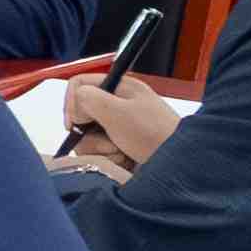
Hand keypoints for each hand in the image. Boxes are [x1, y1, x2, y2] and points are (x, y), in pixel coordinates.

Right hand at [57, 72, 176, 171]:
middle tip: (106, 139)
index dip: (71, 102)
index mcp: (119, 88)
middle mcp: (116, 105)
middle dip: (87, 131)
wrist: (179, 166)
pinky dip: (106, 158)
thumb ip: (89, 100)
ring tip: (120, 151)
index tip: (74, 123)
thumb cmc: (154, 135)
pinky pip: (97, 152)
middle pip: (79, 114)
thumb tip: (75, 107)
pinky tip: (122, 160)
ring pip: (86, 136)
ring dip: (99, 148)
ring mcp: (117, 127)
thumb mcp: (119, 111)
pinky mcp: (119, 147)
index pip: (79, 84)